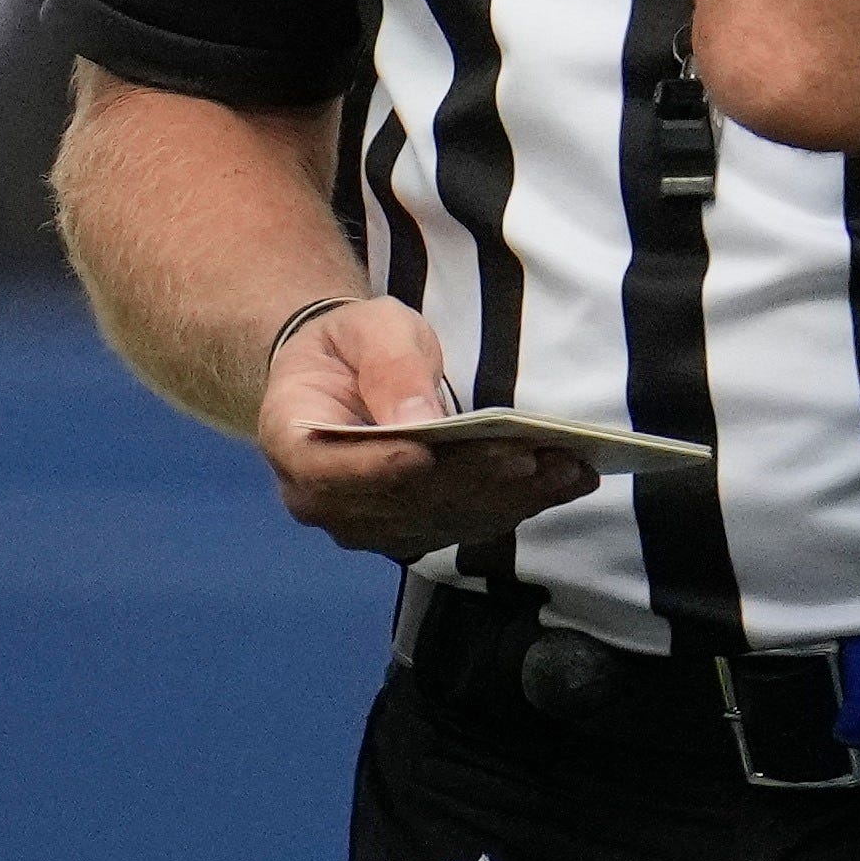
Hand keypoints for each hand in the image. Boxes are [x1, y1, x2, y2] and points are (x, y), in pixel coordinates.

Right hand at [255, 297, 592, 559]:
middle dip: (469, 477)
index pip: (326, 472)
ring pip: (442, 519)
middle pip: (399, 500)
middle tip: (529, 454)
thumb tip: (419, 420)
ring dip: (508, 496)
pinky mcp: (417, 532)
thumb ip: (389, 366)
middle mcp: (325, 501)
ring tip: (565, 467)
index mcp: (292, 442)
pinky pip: (469, 523)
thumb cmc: (354, 346)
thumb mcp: (368, 328)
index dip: (374, 469)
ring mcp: (371, 525)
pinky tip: (566, 480)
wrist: (347, 378)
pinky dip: (521, 503)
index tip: (422, 454)